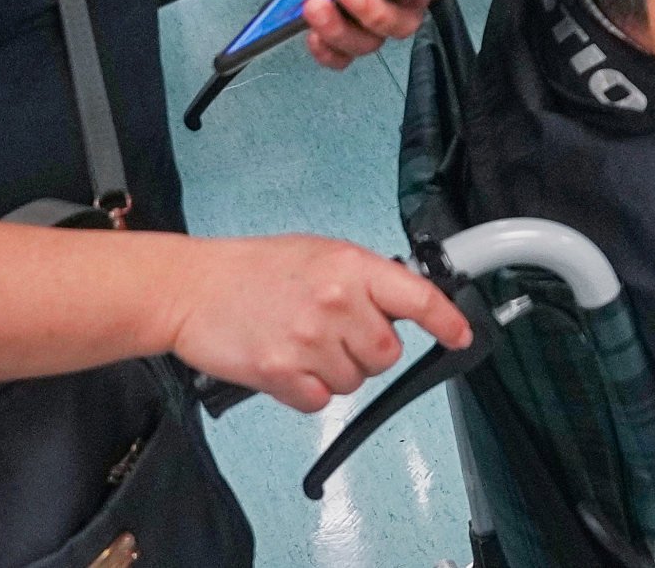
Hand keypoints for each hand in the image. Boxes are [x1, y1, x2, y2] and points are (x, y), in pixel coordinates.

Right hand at [166, 234, 470, 412]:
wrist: (193, 288)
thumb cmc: (255, 269)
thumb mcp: (320, 254)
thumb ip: (363, 278)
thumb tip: (402, 304)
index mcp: (351, 266)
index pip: (417, 298)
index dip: (446, 321)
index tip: (461, 335)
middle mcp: (336, 302)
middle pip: (387, 354)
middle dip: (368, 351)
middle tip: (336, 334)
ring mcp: (308, 340)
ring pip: (354, 381)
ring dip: (335, 371)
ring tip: (302, 342)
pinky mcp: (280, 373)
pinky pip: (320, 401)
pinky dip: (307, 390)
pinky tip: (287, 363)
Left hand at [296, 0, 500, 68]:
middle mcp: (404, 4)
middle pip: (399, 24)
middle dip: (375, 12)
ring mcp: (373, 20)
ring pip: (367, 42)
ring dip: (340, 31)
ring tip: (317, 5)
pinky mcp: (345, 28)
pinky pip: (340, 55)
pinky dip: (327, 52)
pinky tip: (312, 35)